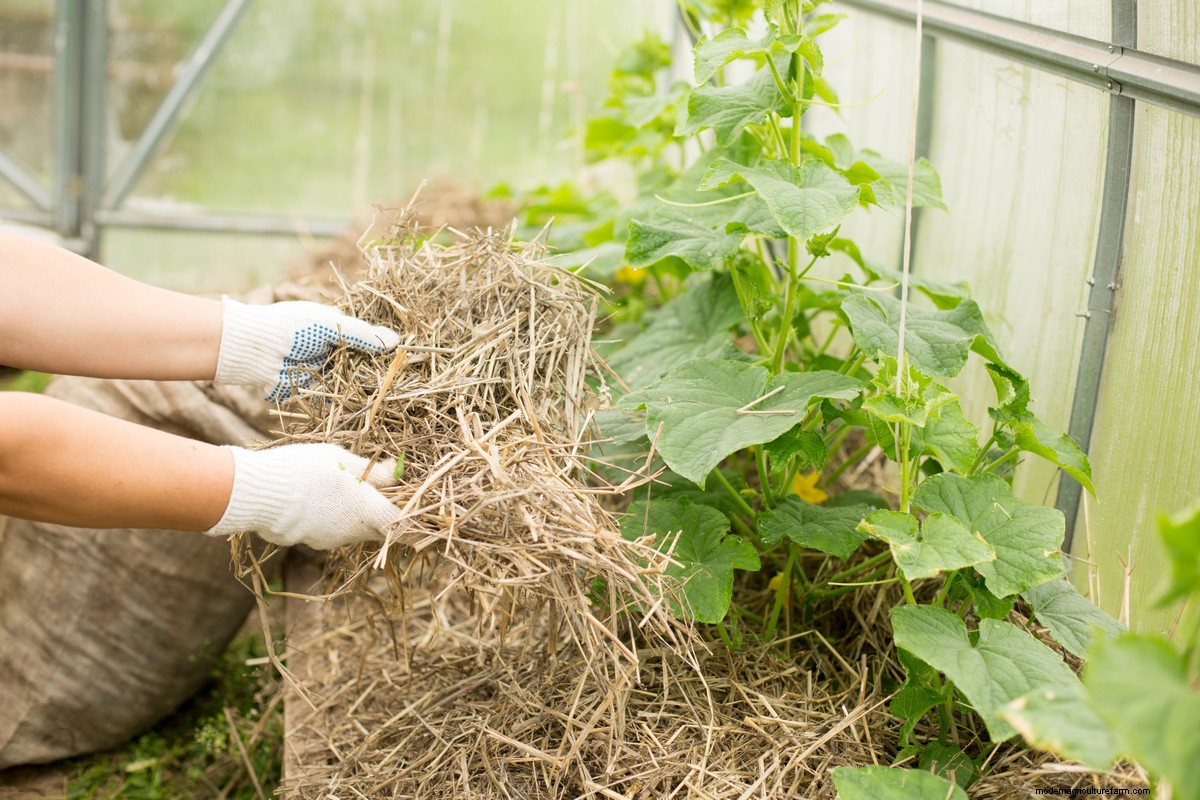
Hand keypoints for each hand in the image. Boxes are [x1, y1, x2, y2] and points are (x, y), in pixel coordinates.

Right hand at [205, 443, 402, 549]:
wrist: (257, 493)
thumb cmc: (304, 469)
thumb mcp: (342, 459)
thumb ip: (372, 471)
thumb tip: (397, 473)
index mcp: (366, 511)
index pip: (402, 525)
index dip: (412, 518)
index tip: (414, 506)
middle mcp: (352, 532)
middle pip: (379, 527)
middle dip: (382, 511)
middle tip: (374, 486)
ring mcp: (330, 540)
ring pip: (354, 528)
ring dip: (355, 513)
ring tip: (338, 486)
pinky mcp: (310, 542)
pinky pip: (331, 531)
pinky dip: (332, 517)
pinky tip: (317, 497)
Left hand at [215, 298, 398, 400]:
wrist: (253, 350)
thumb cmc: (290, 327)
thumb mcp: (331, 325)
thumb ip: (363, 335)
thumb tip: (395, 341)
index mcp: (333, 327)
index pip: (364, 337)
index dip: (380, 347)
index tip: (400, 355)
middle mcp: (328, 348)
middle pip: (359, 361)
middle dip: (375, 370)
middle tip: (396, 379)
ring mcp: (320, 369)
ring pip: (349, 380)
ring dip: (363, 388)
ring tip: (386, 396)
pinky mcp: (310, 389)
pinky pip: (333, 397)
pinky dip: (347, 402)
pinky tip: (365, 408)